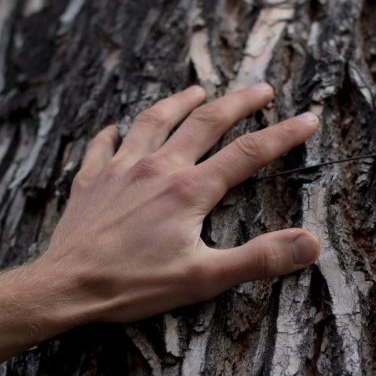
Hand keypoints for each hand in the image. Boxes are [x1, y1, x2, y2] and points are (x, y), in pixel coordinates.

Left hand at [38, 84, 320, 323]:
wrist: (66, 286)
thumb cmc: (133, 286)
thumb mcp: (204, 278)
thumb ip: (259, 258)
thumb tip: (310, 243)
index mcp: (189, 190)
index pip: (247, 154)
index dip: (282, 135)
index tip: (308, 119)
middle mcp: (157, 168)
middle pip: (205, 123)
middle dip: (238, 103)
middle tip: (261, 89)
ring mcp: (119, 169)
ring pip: (154, 121)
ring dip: (178, 103)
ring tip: (195, 90)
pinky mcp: (90, 180)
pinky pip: (102, 145)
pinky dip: (113, 132)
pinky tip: (116, 127)